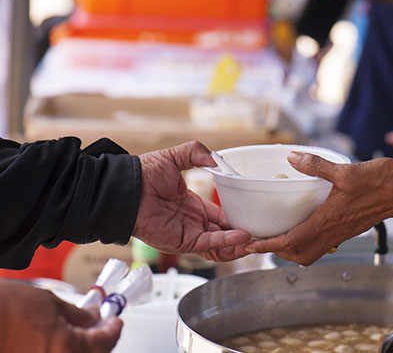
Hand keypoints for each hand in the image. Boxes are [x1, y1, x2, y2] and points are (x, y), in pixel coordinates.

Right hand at [0, 280, 121, 352]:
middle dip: (102, 340)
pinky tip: (64, 339)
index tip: (116, 320)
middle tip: (103, 325)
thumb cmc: (5, 309)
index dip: (114, 328)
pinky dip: (67, 350)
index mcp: (67, 348)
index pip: (105, 342)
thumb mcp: (50, 302)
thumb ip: (77, 313)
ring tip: (84, 330)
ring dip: (85, 347)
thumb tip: (94, 315)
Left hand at [134, 141, 250, 260]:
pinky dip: (226, 242)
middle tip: (260, 232)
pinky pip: (209, 245)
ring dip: (237, 244)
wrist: (128, 187)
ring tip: (255, 238)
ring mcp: (188, 233)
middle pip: (223, 234)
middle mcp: (192, 222)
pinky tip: (242, 237)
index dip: (235, 219)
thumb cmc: (145, 174)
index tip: (251, 216)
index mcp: (193, 206)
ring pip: (219, 245)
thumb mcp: (175, 157)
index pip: (220, 217)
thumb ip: (196, 153)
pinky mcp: (183, 241)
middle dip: (241, 235)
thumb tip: (216, 159)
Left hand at [246, 153, 392, 264]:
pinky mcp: (349, 228)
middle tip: (261, 242)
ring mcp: (342, 232)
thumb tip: (293, 158)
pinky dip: (307, 242)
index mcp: (328, 220)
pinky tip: (303, 227)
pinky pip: (323, 244)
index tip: (252, 246)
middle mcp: (334, 231)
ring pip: (312, 251)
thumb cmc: (381, 181)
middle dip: (278, 252)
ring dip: (292, 250)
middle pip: (300, 254)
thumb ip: (316, 165)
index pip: (292, 242)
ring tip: (278, 238)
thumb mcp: (345, 170)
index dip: (269, 246)